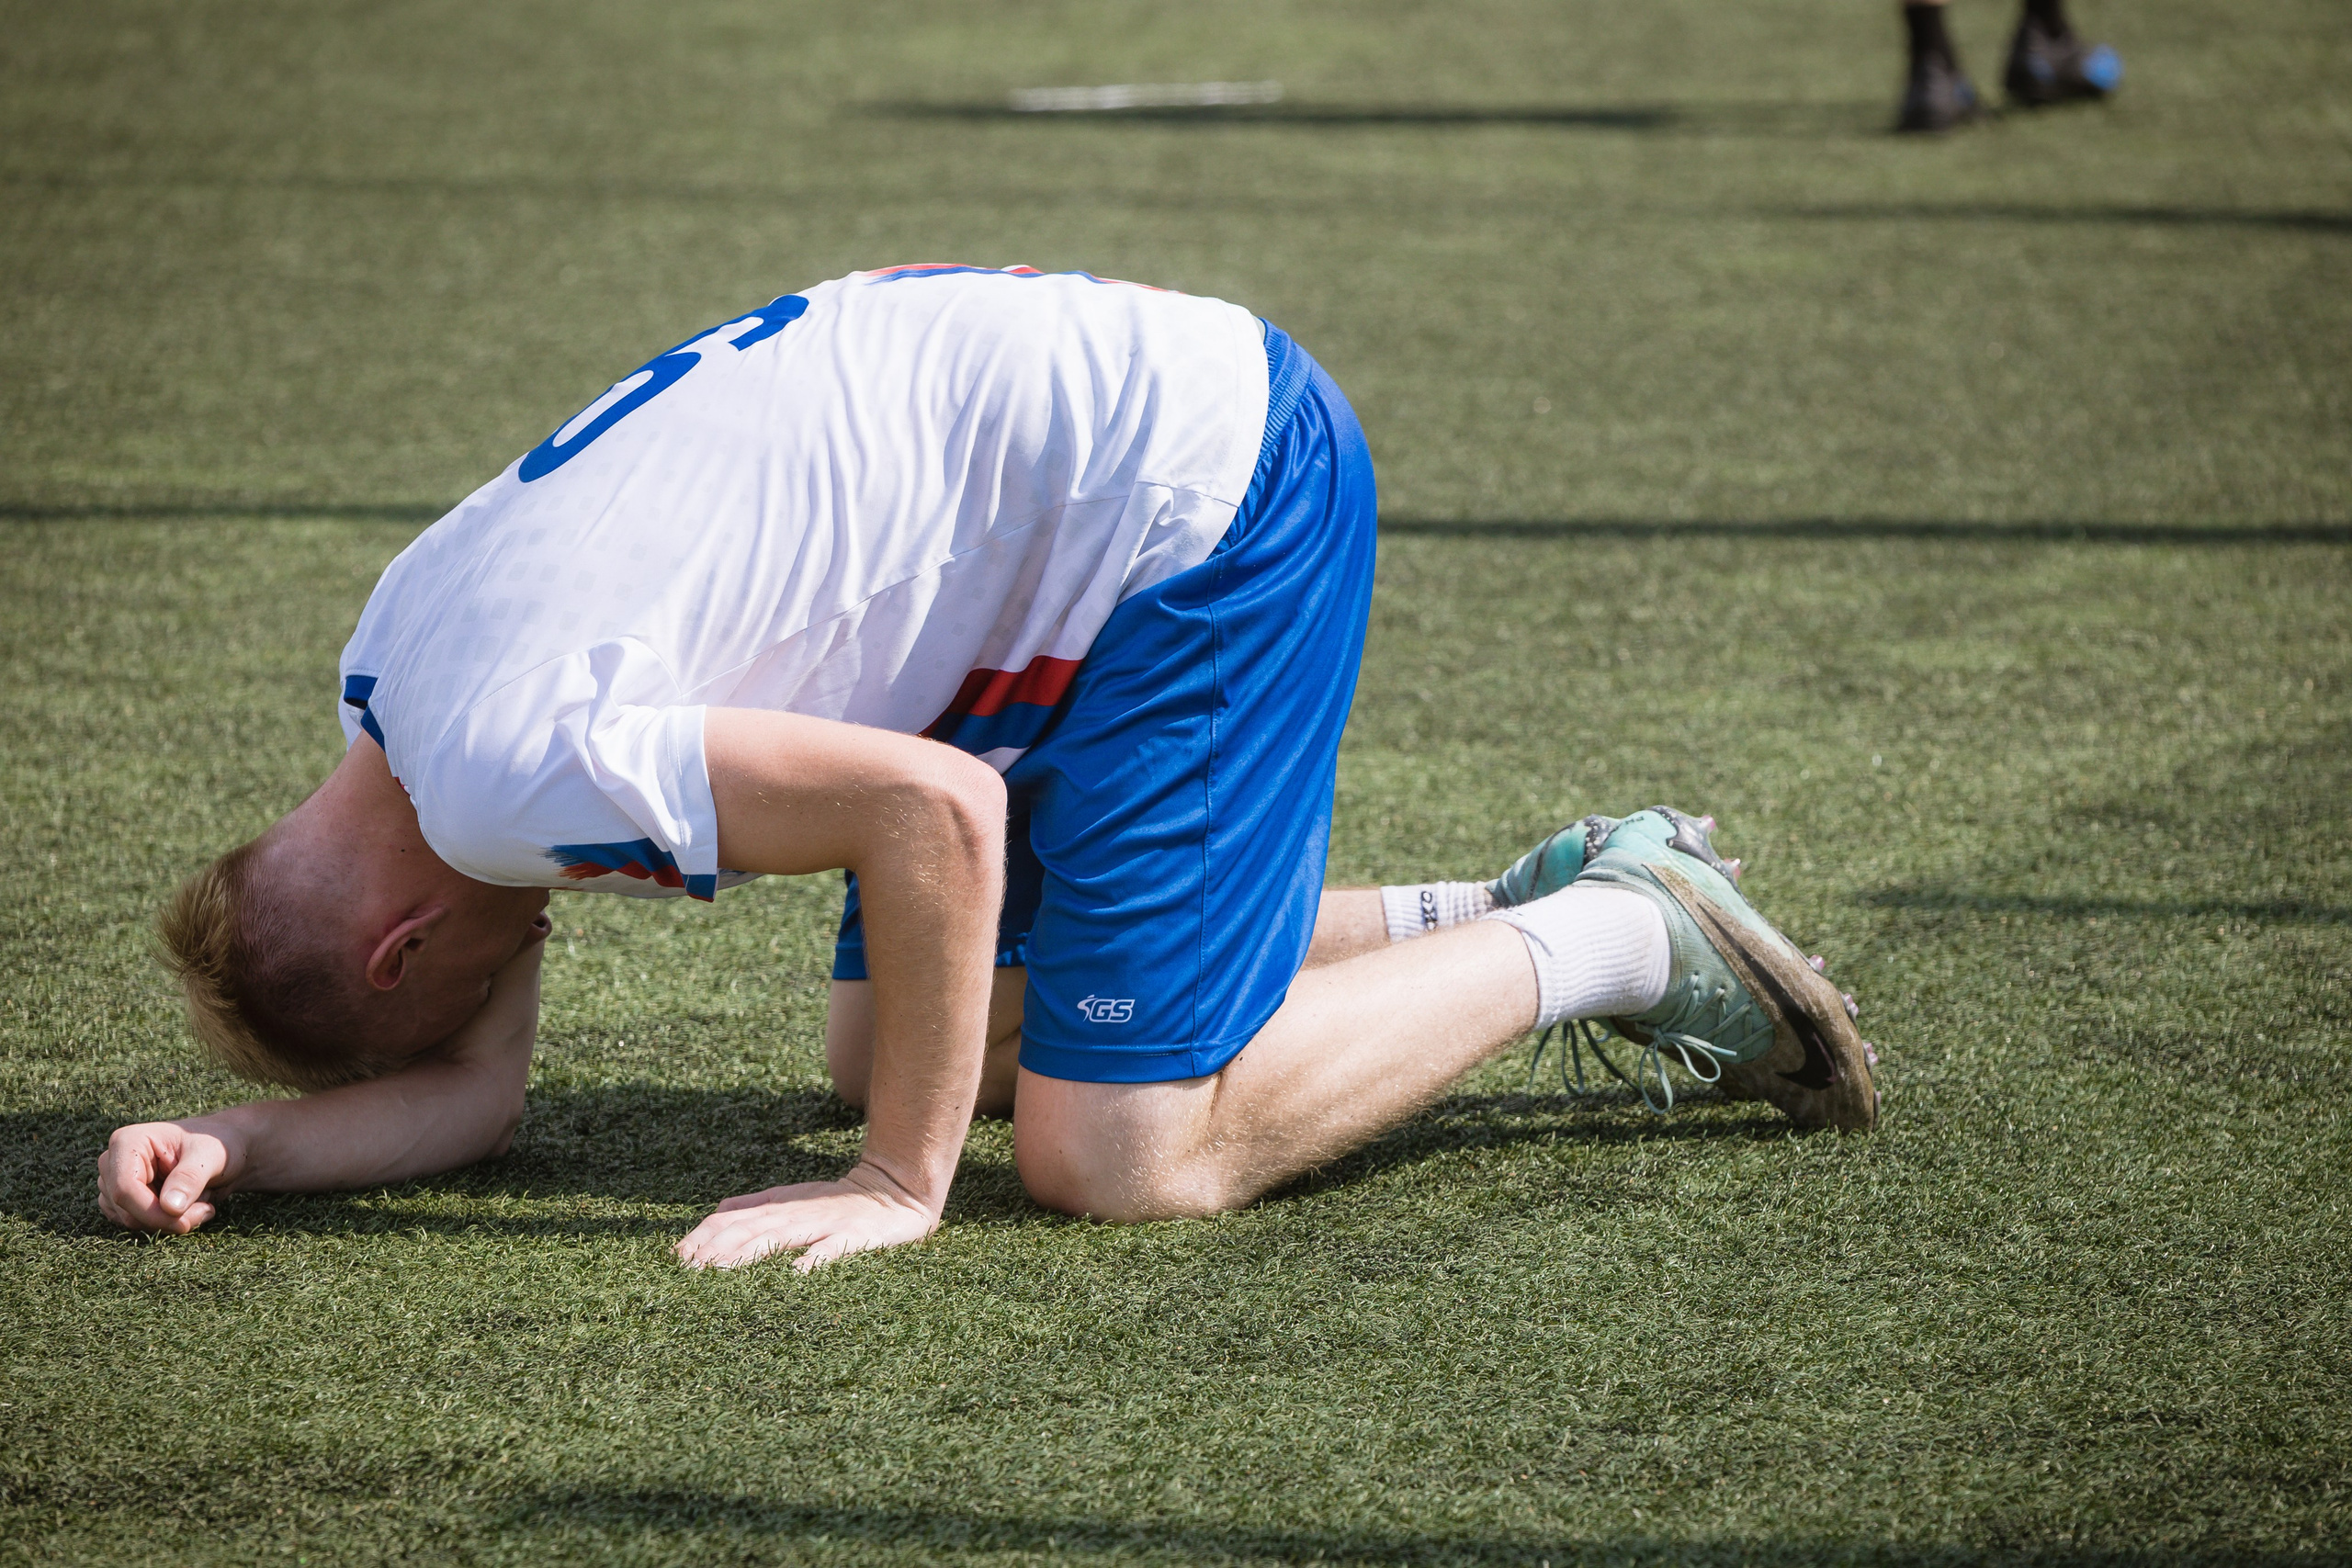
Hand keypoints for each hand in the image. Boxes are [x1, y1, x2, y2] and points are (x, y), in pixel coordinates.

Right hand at [97, 1119, 242, 1233]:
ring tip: (201, 1202)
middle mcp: (113, 1163)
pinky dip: (166, 1223)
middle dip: (167, 1219)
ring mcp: (115, 1183)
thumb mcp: (211, 1155)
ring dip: (170, 1221)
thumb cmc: (217, 1143)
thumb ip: (189, 1178)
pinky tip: (189, 1208)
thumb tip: (169, 1206)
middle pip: (126, 1210)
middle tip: (205, 1210)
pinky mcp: (124, 1200)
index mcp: (127, 1142)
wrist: (226, 1148)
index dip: (151, 1213)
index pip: (124, 1189)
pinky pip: (138, 1224)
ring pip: (132, 1221)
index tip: (185, 1223)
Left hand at [674, 1161, 938, 1272]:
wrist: (898, 1189)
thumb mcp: (794, 1198)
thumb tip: (718, 1211)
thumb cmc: (841, 1201)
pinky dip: (814, 1258)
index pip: (732, 1218)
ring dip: (747, 1253)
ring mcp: (824, 1225)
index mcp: (779, 1207)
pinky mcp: (854, 1236)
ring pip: (779, 1237)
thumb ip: (757, 1205)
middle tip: (686, 1269)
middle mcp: (795, 1214)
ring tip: (719, 1269)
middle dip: (713, 1248)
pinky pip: (832, 1249)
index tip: (677, 1256)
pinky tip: (796, 1273)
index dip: (703, 1235)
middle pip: (747, 1229)